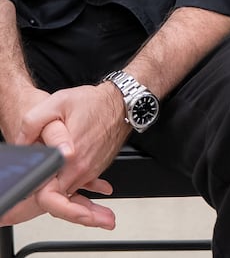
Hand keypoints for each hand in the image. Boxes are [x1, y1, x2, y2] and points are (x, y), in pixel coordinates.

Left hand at [15, 84, 129, 228]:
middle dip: (42, 211)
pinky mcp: (96, 167)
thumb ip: (33, 122)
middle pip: (59, 203)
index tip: (15, 213)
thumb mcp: (58, 102)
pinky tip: (67, 193)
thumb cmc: (95, 102)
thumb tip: (21, 142)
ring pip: (69, 195)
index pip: (49, 197)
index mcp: (71, 158)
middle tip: (13, 220)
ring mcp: (91, 170)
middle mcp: (82, 169)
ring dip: (59, 202)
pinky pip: (80, 185)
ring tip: (29, 210)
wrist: (124, 102)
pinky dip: (73, 193)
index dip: (29, 207)